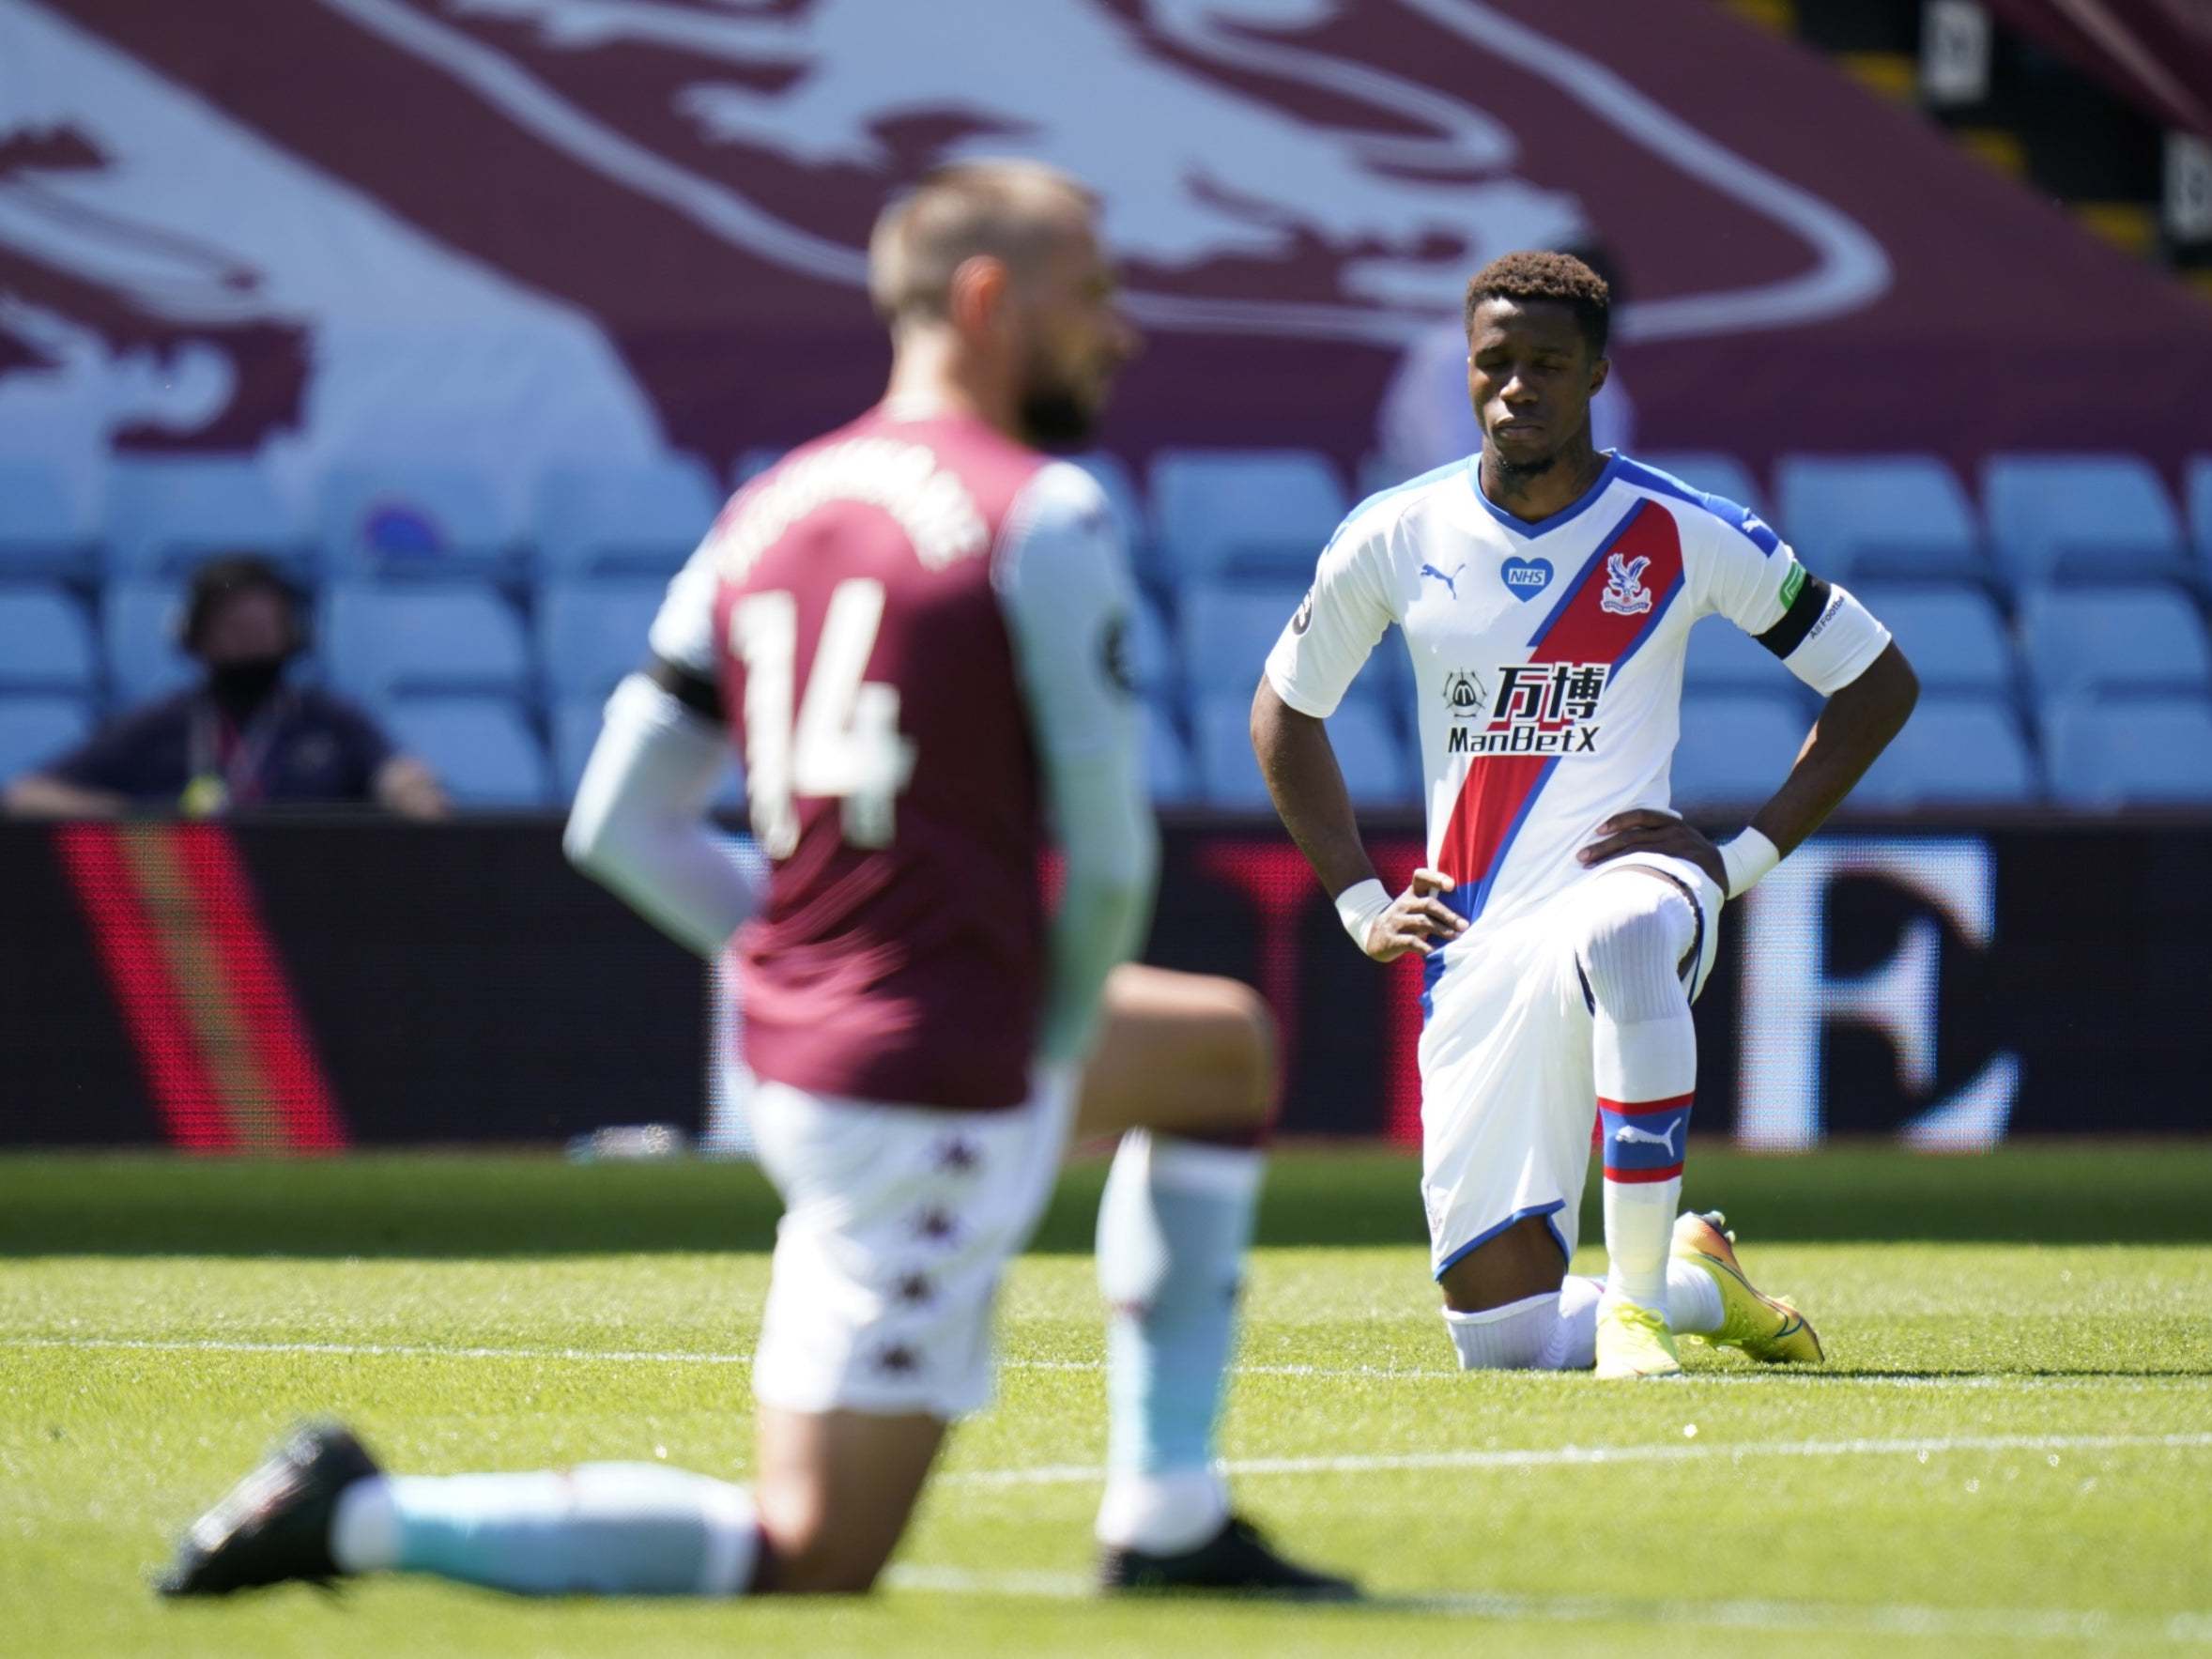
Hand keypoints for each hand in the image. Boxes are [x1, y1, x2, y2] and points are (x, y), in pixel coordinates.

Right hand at [1363, 867, 1468, 962]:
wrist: (1374, 937)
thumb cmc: (1405, 921)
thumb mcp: (1414, 908)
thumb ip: (1433, 905)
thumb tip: (1466, 913)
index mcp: (1411, 894)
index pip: (1420, 877)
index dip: (1436, 878)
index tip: (1452, 886)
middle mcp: (1404, 905)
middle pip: (1428, 904)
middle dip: (1448, 915)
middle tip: (1464, 925)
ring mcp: (1396, 921)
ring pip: (1423, 923)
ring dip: (1442, 930)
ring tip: (1456, 937)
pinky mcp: (1392, 939)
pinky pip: (1412, 942)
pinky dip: (1426, 947)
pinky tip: (1436, 952)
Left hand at [1576, 809, 1724, 891]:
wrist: (1731, 870)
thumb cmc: (1695, 856)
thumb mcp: (1681, 838)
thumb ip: (1657, 836)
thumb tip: (1623, 842)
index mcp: (1673, 823)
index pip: (1642, 816)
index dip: (1619, 820)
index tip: (1598, 830)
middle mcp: (1675, 834)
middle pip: (1633, 838)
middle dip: (1604, 847)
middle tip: (1581, 856)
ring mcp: (1680, 852)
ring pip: (1638, 855)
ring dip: (1610, 862)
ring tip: (1589, 869)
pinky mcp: (1683, 868)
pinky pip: (1652, 870)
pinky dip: (1631, 873)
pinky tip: (1614, 878)